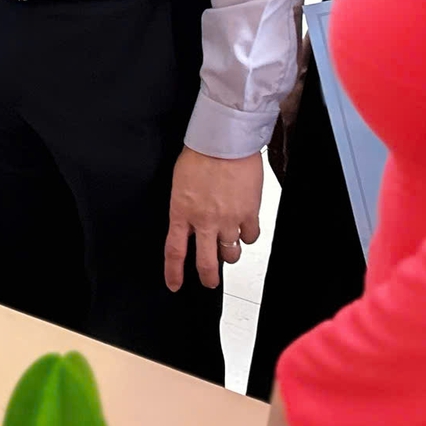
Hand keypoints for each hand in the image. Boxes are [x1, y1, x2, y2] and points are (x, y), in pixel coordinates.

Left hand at [165, 146, 262, 290]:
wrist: (225, 140)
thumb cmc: (200, 154)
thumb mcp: (180, 183)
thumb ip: (184, 207)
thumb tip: (189, 222)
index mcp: (181, 211)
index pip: (174, 251)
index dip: (174, 272)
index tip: (175, 285)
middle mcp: (204, 221)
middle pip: (205, 263)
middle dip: (208, 278)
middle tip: (210, 282)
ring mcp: (228, 220)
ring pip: (231, 253)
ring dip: (229, 252)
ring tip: (228, 243)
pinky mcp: (249, 213)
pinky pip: (251, 237)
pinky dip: (248, 235)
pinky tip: (244, 227)